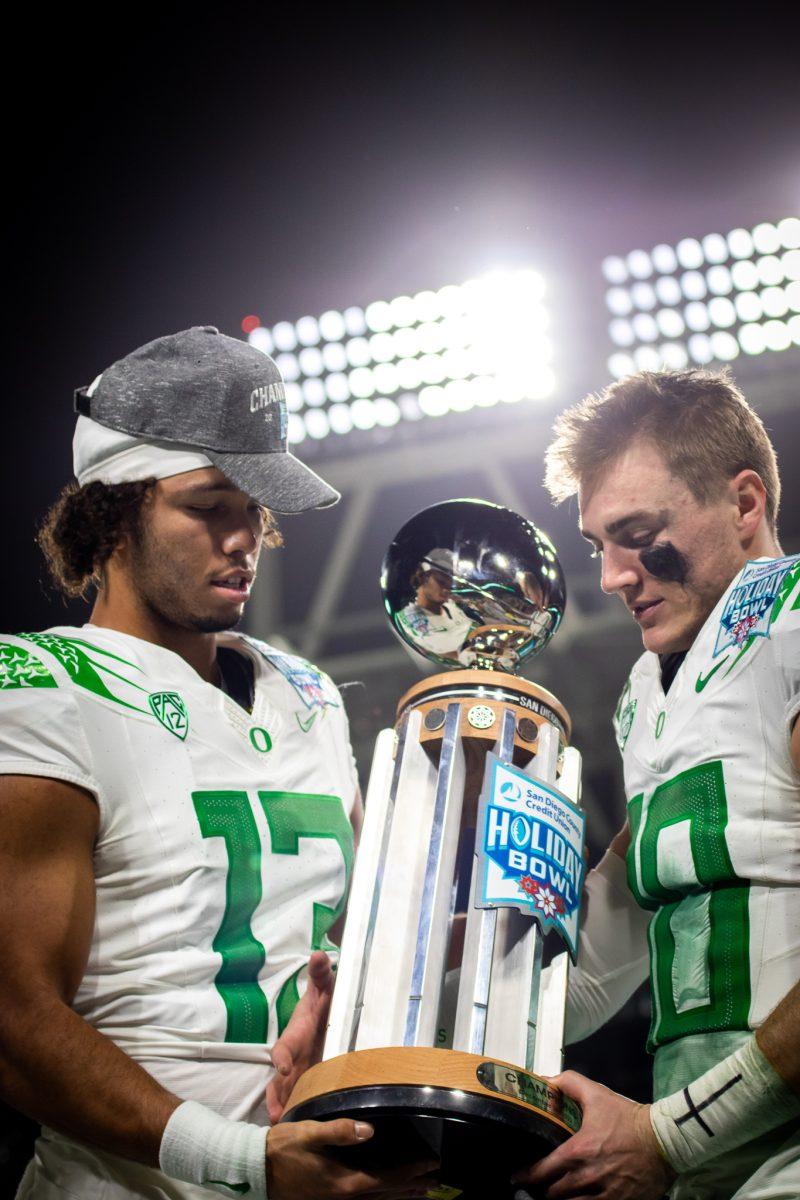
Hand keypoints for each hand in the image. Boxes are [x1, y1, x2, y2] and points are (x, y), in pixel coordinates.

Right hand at [266, 1118, 438, 1199]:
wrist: (257, 1169)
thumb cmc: (283, 1148)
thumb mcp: (310, 1133)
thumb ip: (339, 1131)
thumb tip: (368, 1130)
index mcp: (344, 1182)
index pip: (387, 1179)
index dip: (410, 1172)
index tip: (430, 1165)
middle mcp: (344, 1198)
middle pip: (386, 1194)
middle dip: (412, 1187)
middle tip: (435, 1180)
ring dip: (400, 1195)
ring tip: (420, 1191)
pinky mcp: (329, 1199)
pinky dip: (380, 1197)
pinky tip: (385, 1194)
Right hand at [267, 951, 333, 1123]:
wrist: (323, 1023)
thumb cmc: (320, 1007)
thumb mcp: (322, 990)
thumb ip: (320, 974)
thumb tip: (319, 953)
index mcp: (295, 1038)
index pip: (282, 1049)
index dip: (281, 1058)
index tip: (281, 1068)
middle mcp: (292, 1059)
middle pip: (280, 1081)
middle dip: (277, 1096)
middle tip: (276, 1114)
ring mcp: (297, 1075)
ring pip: (285, 1095)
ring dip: (283, 1109)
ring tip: (282, 1127)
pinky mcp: (307, 1086)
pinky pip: (295, 1102)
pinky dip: (293, 1114)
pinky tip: (293, 1129)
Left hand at [511, 1071, 674, 1198]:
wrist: (663, 1140)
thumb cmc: (627, 1118)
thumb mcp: (596, 1094)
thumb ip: (568, 1084)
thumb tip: (545, 1081)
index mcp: (578, 1152)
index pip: (542, 1171)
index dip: (526, 1175)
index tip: (517, 1176)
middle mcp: (587, 1177)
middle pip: (553, 1193)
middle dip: (544, 1189)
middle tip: (539, 1183)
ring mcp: (604, 1195)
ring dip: (562, 1199)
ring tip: (555, 1193)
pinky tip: (577, 1199)